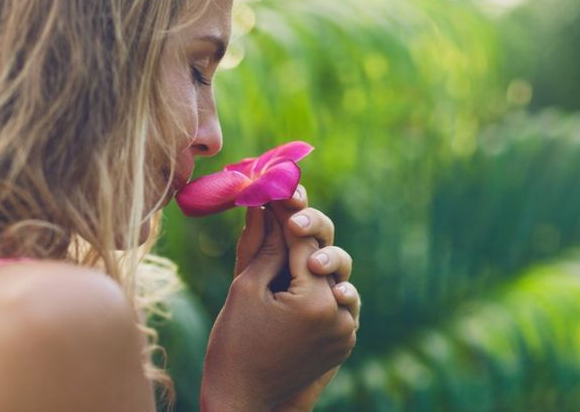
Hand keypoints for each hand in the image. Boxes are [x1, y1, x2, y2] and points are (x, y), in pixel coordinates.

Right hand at [201, 194, 356, 410]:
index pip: (303, 241)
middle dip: (305, 230)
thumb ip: (262, 243)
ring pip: (338, 277)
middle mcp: (339, 316)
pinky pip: (340, 302)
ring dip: (317, 259)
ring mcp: (346, 331)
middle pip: (327, 255)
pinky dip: (324, 286)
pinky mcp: (344, 342)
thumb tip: (265, 203)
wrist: (245, 402)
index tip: (277, 188)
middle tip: (286, 213)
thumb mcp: (244, 288)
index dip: (288, 211)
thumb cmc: (234, 345)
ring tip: (296, 242)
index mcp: (314, 302)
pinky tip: (306, 271)